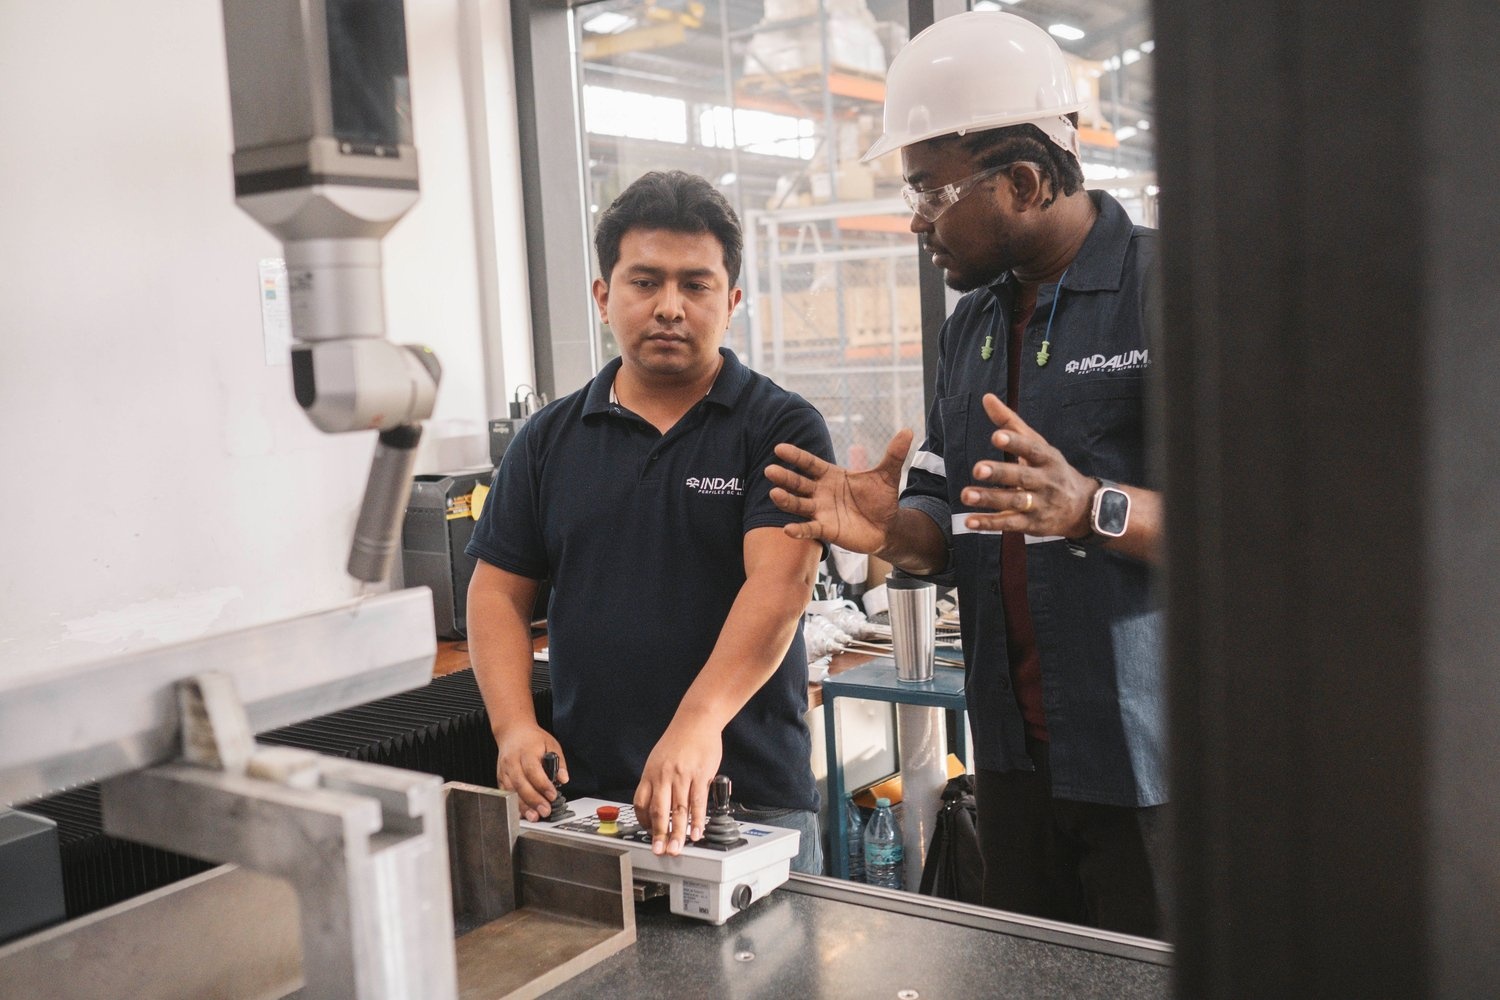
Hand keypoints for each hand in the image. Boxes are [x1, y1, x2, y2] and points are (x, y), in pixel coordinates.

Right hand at [494, 724, 568, 821]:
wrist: (512, 731)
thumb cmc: (532, 738)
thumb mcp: (551, 743)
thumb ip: (559, 762)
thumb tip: (563, 779)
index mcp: (526, 751)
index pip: (533, 770)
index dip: (542, 785)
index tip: (552, 796)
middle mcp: (512, 761)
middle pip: (520, 783)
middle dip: (533, 800)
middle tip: (545, 811)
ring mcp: (504, 770)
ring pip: (511, 791)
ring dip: (523, 806)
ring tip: (534, 816)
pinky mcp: (500, 778)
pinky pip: (506, 794)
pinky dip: (514, 805)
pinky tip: (523, 813)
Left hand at [633, 718, 722, 856]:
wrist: (697, 719)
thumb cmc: (679, 739)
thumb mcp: (659, 759)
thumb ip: (657, 782)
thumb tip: (657, 806)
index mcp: (650, 773)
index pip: (641, 803)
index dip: (643, 822)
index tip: (649, 834)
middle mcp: (664, 775)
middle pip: (658, 810)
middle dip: (659, 834)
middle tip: (660, 851)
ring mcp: (682, 776)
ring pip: (679, 810)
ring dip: (678, 832)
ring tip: (677, 847)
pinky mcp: (700, 775)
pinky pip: (698, 802)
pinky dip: (697, 820)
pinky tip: (696, 831)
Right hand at [766, 430, 912, 553]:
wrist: (887, 526)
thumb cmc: (881, 499)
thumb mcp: (887, 475)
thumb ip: (894, 455)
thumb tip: (909, 431)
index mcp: (832, 475)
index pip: (810, 464)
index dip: (796, 457)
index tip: (779, 448)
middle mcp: (822, 492)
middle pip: (799, 483)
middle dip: (785, 477)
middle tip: (770, 470)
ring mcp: (821, 511)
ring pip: (799, 505)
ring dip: (786, 500)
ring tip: (774, 494)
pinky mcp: (826, 529)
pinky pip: (809, 529)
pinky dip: (799, 530)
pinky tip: (788, 529)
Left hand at [960, 394, 1094, 538]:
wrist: (1082, 508)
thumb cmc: (1052, 470)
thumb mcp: (1037, 444)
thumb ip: (1010, 423)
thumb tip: (986, 398)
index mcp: (1047, 458)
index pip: (1032, 449)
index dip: (1015, 443)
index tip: (996, 436)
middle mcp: (1045, 481)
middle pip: (1022, 477)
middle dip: (1000, 473)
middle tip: (978, 468)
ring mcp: (1039, 504)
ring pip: (1014, 502)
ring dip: (989, 499)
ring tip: (966, 494)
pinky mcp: (1032, 524)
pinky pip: (1009, 524)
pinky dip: (989, 524)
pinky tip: (970, 521)